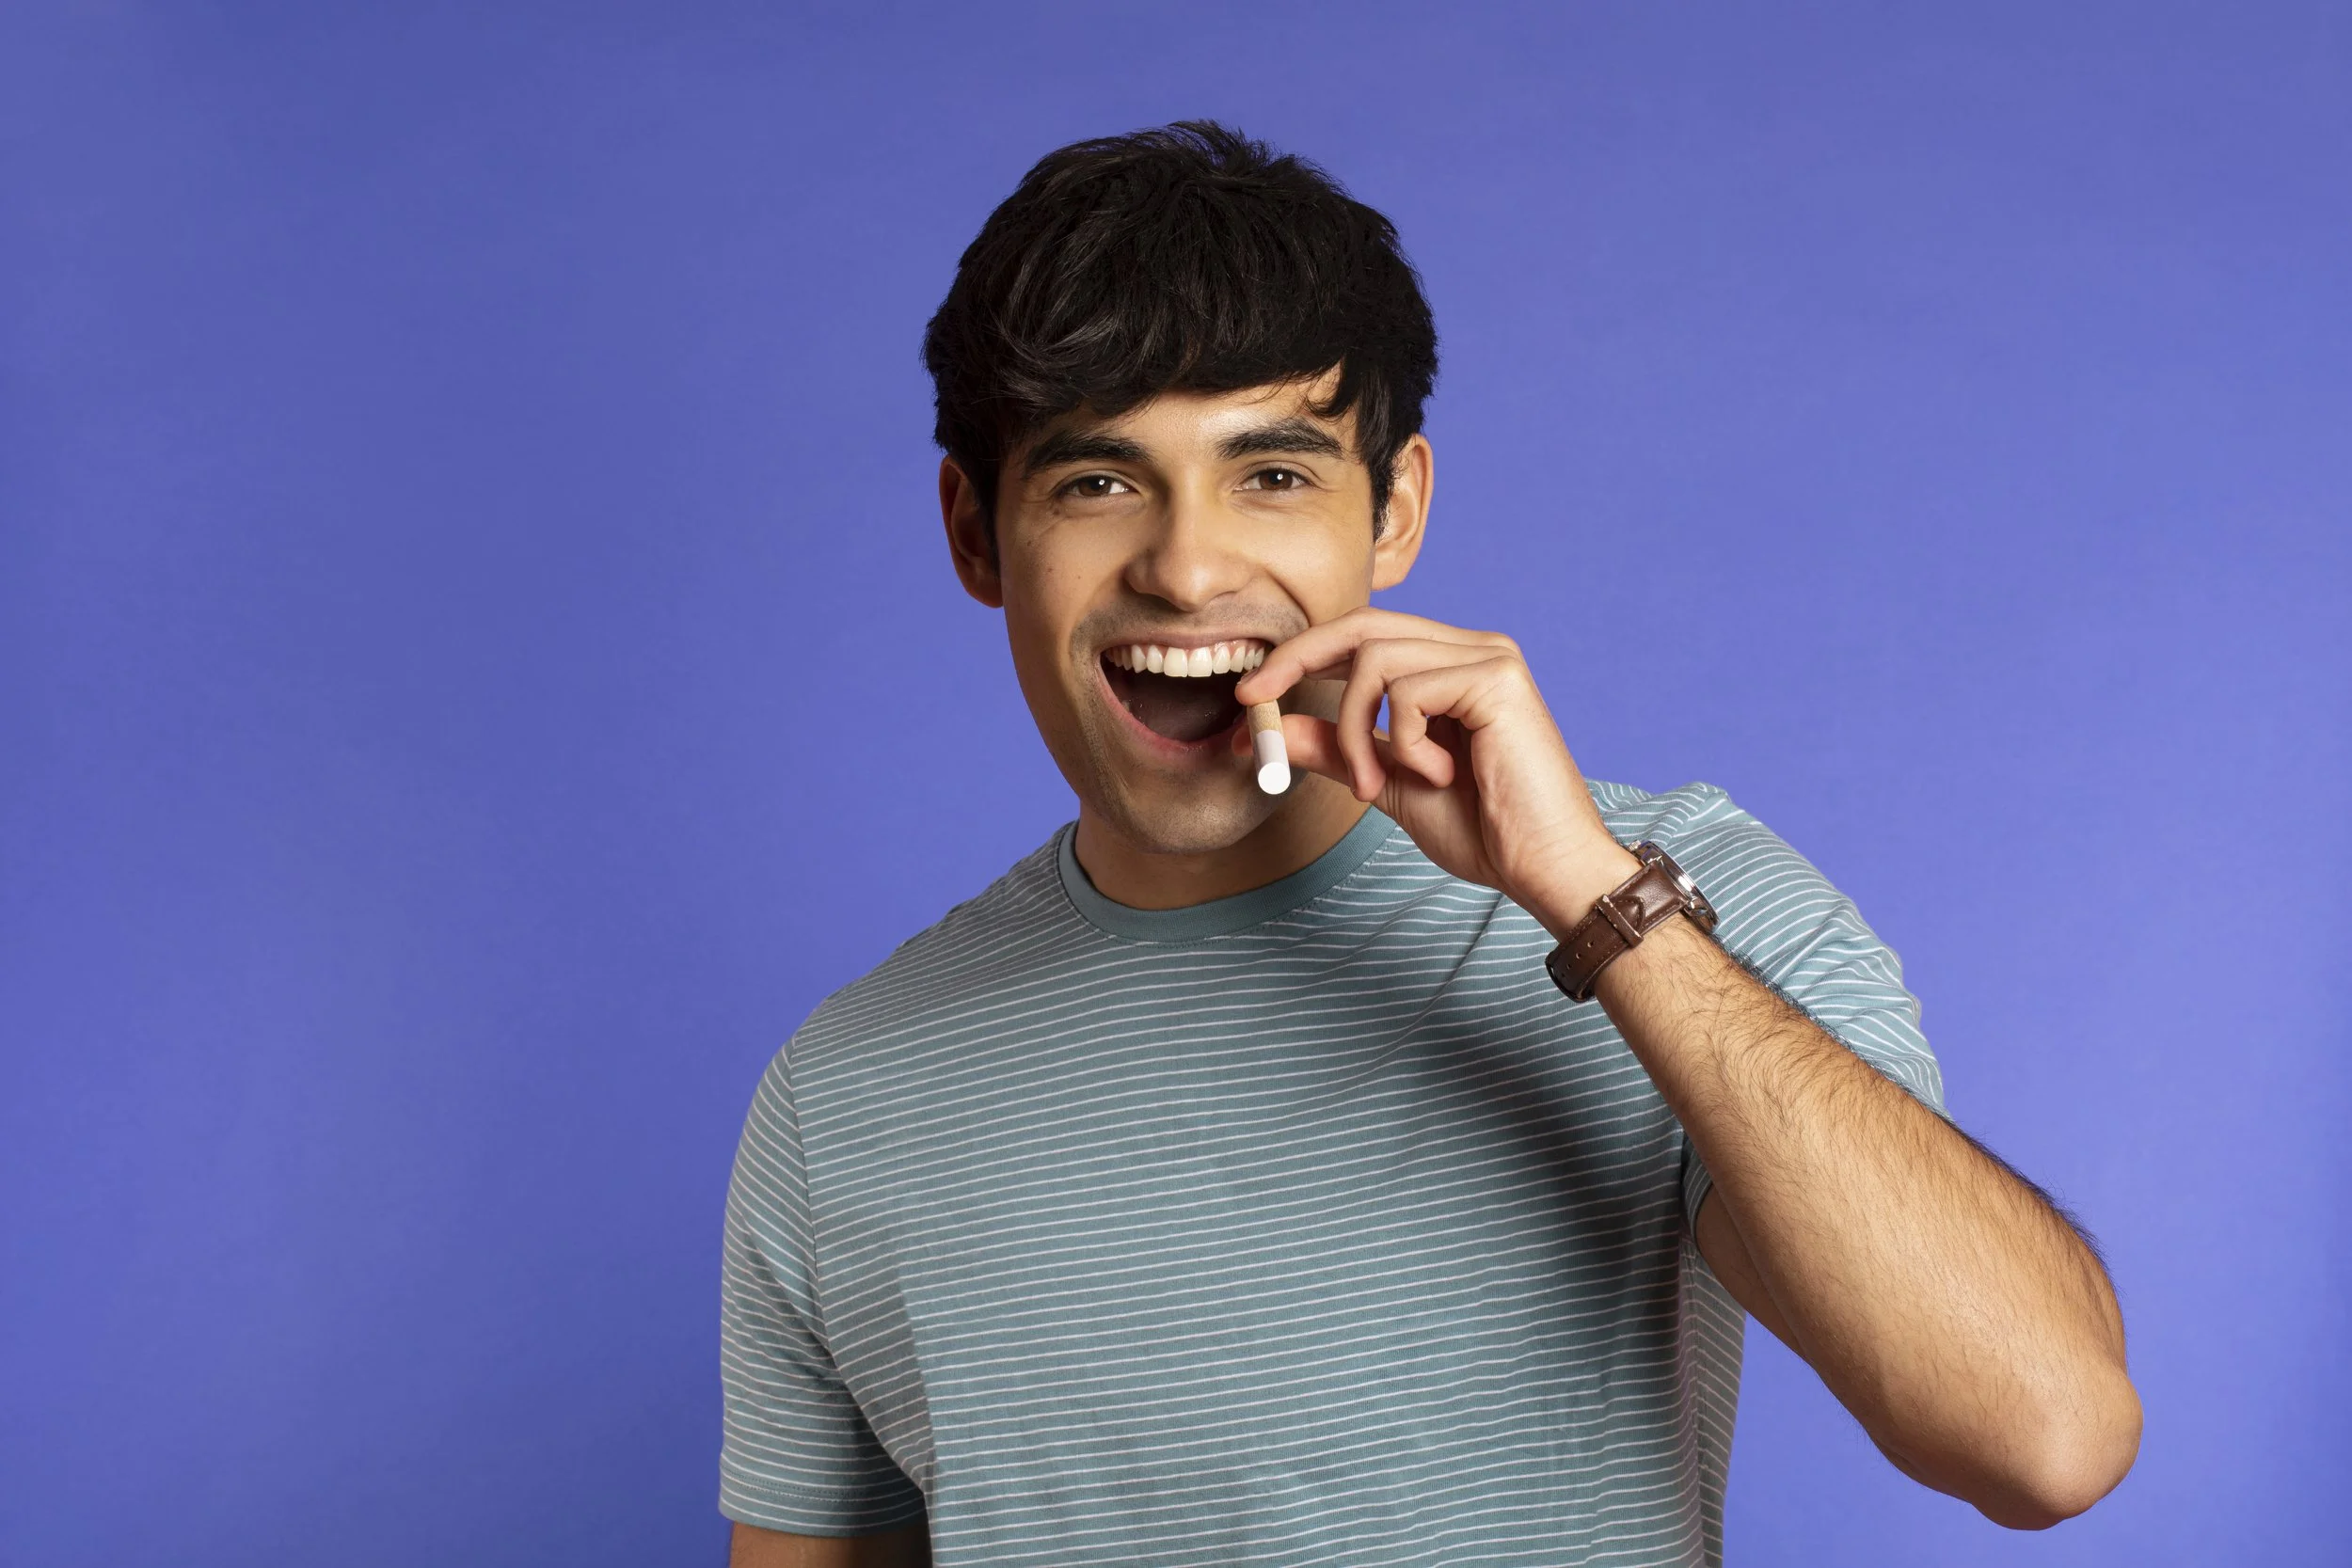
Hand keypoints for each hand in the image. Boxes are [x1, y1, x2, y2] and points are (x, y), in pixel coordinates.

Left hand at [1232, 607, 1637, 936]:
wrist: (1541, 868)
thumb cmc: (1483, 830)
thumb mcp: (1388, 783)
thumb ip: (1339, 749)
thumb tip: (1275, 728)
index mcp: (1450, 665)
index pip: (1363, 635)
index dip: (1301, 656)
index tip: (1251, 695)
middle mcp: (1472, 647)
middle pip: (1362, 626)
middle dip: (1297, 661)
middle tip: (1257, 705)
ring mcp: (1489, 656)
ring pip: (1375, 659)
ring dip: (1355, 731)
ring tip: (1376, 786)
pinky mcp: (1497, 678)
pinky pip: (1409, 691)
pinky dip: (1403, 742)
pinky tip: (1438, 775)